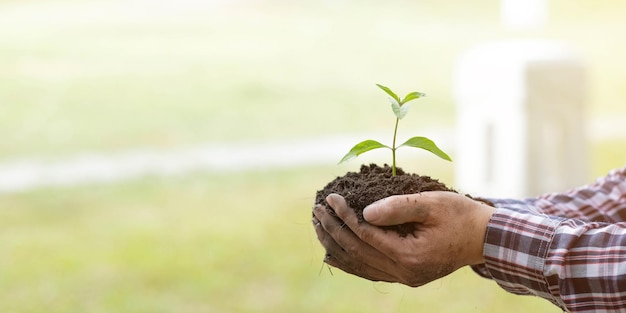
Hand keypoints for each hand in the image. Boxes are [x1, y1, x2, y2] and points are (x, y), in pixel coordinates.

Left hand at [312, 191, 495, 286]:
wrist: (485, 238)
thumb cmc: (461, 215)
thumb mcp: (432, 203)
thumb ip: (397, 207)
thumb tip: (363, 213)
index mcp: (410, 255)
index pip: (365, 234)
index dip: (344, 215)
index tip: (330, 197)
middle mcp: (405, 273)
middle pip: (357, 251)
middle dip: (333, 229)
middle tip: (316, 210)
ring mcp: (405, 278)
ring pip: (360, 265)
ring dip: (336, 245)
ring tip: (318, 226)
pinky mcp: (406, 276)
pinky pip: (370, 271)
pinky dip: (350, 261)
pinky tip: (333, 251)